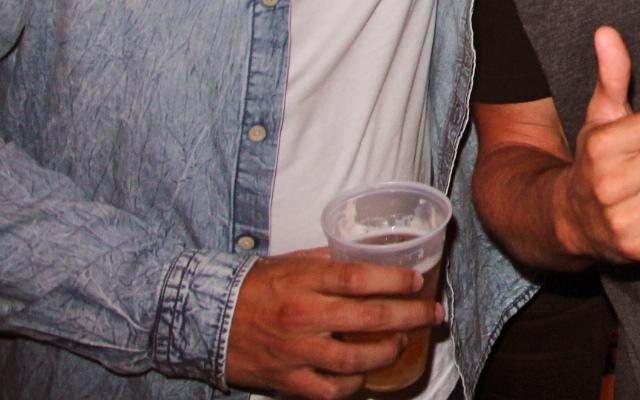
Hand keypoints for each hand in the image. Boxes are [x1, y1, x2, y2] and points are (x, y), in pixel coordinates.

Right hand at [223, 249, 442, 399]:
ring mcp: (297, 351)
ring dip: (388, 352)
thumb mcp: (291, 261)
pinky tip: (366, 375)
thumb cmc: (254, 287)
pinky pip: (330, 390)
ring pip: (356, 359)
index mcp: (305, 281)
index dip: (395, 281)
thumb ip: (329, 259)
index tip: (417, 281)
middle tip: (432, 314)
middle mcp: (304, 316)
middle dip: (410, 316)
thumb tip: (368, 253)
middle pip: (370, 317)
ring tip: (402, 343)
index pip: (360, 278)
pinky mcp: (288, 380)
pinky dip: (354, 385)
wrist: (208, 319)